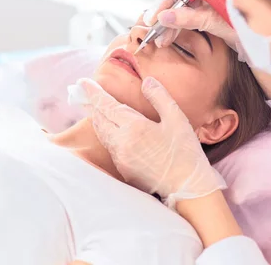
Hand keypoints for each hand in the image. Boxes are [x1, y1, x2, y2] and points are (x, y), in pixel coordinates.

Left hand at [71, 77, 225, 207]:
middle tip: (84, 92)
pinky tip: (109, 128)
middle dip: (91, 104)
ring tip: (93, 106)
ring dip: (97, 118)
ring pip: (102, 133)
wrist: (188, 188)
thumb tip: (147, 81)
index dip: (94, 93)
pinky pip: (109, 146)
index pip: (107, 105)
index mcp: (135, 128)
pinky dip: (106, 133)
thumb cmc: (185, 152)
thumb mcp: (177, 119)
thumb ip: (160, 97)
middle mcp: (122, 143)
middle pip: (99, 119)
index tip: (82, 82)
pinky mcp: (123, 169)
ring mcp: (120, 158)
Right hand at [144, 0, 246, 60]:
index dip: (162, 1)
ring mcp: (202, 0)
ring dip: (166, 25)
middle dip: (161, 14)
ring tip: (160, 41)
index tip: (153, 18)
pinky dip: (174, 28)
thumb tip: (163, 17)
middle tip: (151, 30)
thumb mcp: (217, 23)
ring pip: (176, 8)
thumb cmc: (247, 26)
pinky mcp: (202, 12)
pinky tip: (168, 39)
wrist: (266, 39)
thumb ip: (190, 19)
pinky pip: (182, 17)